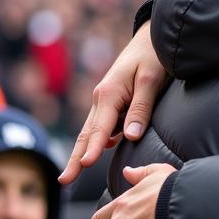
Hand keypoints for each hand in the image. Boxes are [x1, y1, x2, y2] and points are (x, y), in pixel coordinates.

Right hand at [59, 23, 168, 183]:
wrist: (153, 38)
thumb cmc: (154, 57)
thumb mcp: (151, 80)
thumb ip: (141, 109)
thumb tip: (130, 137)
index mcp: (109, 94)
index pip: (100, 128)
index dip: (92, 149)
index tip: (85, 166)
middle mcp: (102, 98)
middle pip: (87, 134)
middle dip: (75, 158)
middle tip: (63, 181)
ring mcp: (105, 100)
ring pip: (92, 130)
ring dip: (81, 151)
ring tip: (73, 172)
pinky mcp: (112, 101)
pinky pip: (102, 125)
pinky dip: (96, 140)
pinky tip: (95, 153)